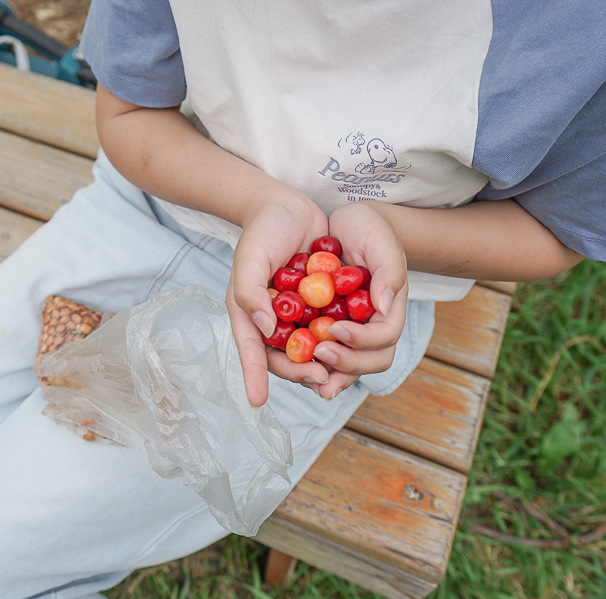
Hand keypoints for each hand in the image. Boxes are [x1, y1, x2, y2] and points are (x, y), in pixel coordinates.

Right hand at [226, 184, 330, 406]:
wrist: (289, 207)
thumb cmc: (262, 231)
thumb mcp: (251, 258)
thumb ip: (250, 291)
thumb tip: (265, 325)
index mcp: (251, 316)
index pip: (252, 351)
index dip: (255, 376)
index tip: (258, 400)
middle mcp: (276, 322)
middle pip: (287, 360)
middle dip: (302, 372)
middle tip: (320, 377)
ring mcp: (301, 317)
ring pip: (313, 352)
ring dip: (326, 364)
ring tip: (337, 374)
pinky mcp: (324, 307)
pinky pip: (333, 332)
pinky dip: (342, 343)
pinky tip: (355, 349)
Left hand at [313, 202, 408, 398]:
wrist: (343, 222)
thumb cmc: (368, 228)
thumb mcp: (381, 242)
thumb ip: (390, 273)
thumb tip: (385, 307)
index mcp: (388, 311)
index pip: (384, 339)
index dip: (362, 341)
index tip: (336, 329)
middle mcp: (370, 326)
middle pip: (367, 362)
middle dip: (345, 365)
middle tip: (319, 353)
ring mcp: (348, 329)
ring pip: (342, 366)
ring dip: (325, 374)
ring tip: (304, 374)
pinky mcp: (323, 326)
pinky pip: (317, 351)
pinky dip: (306, 361)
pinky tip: (288, 359)